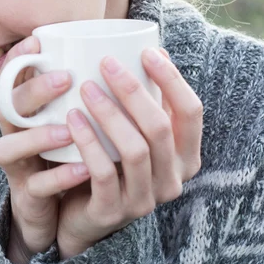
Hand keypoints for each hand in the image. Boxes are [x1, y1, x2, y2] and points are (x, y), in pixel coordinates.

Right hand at [0, 36, 90, 263]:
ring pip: (9, 148)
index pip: (11, 79)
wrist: (57, 209)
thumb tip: (146, 53)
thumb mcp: (83, 118)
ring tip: (70, 127)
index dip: (17, 59)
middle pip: (8, 108)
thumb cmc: (75, 153)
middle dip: (33, 90)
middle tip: (65, 78)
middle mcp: (16, 135)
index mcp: (27, 111)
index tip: (37, 42)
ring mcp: (19, 167)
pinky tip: (84, 168)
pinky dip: (59, 177)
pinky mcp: (28, 197)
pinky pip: (36, 187)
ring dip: (39, 135)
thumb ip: (103, 91)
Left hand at [56, 47, 202, 258]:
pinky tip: (72, 118)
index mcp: (186, 157)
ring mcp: (145, 200)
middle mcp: (173, 180)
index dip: (172, 80)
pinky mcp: (113, 212)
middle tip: (106, 64)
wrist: (82, 215)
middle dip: (133, 91)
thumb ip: (147, 103)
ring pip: (135, 150)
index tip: (147, 52)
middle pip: (160, 128)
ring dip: (109, 114)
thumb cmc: (112, 162)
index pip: (191, 113)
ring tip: (85, 87)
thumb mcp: (135, 133)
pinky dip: (88, 142)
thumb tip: (152, 48)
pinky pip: (103, 173)